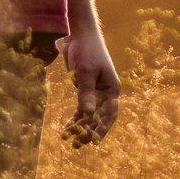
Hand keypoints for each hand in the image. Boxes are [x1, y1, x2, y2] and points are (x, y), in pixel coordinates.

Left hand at [63, 26, 121, 144]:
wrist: (80, 35)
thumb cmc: (87, 51)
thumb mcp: (85, 72)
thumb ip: (86, 93)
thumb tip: (87, 114)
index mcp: (112, 89)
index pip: (109, 114)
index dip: (102, 129)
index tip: (93, 141)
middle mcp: (105, 94)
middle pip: (98, 118)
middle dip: (88, 131)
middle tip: (76, 143)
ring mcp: (95, 93)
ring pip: (88, 115)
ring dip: (80, 127)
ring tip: (69, 140)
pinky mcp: (85, 90)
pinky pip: (81, 108)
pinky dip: (74, 118)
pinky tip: (67, 128)